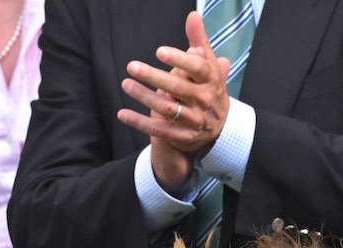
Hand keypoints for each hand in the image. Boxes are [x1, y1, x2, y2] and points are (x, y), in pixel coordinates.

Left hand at [117, 12, 231, 159]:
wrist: (219, 127)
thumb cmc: (208, 89)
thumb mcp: (208, 67)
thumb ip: (199, 41)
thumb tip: (193, 16)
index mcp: (212, 82)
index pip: (198, 69)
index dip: (180, 60)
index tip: (159, 52)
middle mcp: (205, 101)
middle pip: (179, 89)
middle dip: (155, 77)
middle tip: (132, 66)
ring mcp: (195, 121)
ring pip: (168, 109)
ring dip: (145, 97)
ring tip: (126, 84)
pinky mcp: (184, 136)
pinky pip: (160, 130)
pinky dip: (140, 122)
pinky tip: (123, 114)